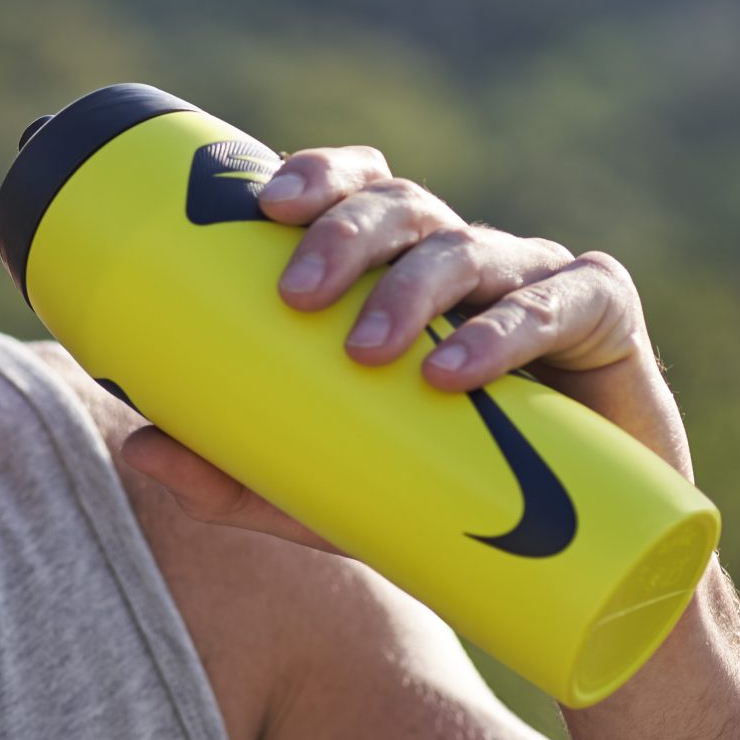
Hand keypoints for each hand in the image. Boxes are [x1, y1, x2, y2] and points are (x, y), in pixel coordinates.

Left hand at [117, 144, 693, 552]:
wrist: (579, 563)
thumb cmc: (445, 498)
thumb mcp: (329, 493)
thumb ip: (240, 472)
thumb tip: (134, 445)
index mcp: (403, 269)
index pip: (359, 189)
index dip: (318, 175)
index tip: (264, 204)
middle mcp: (468, 256)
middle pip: (404, 205)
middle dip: (346, 235)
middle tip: (295, 297)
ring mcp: (539, 277)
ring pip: (470, 248)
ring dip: (412, 289)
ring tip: (368, 351)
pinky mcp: (604, 315)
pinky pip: (561, 299)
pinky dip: (507, 328)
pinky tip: (458, 368)